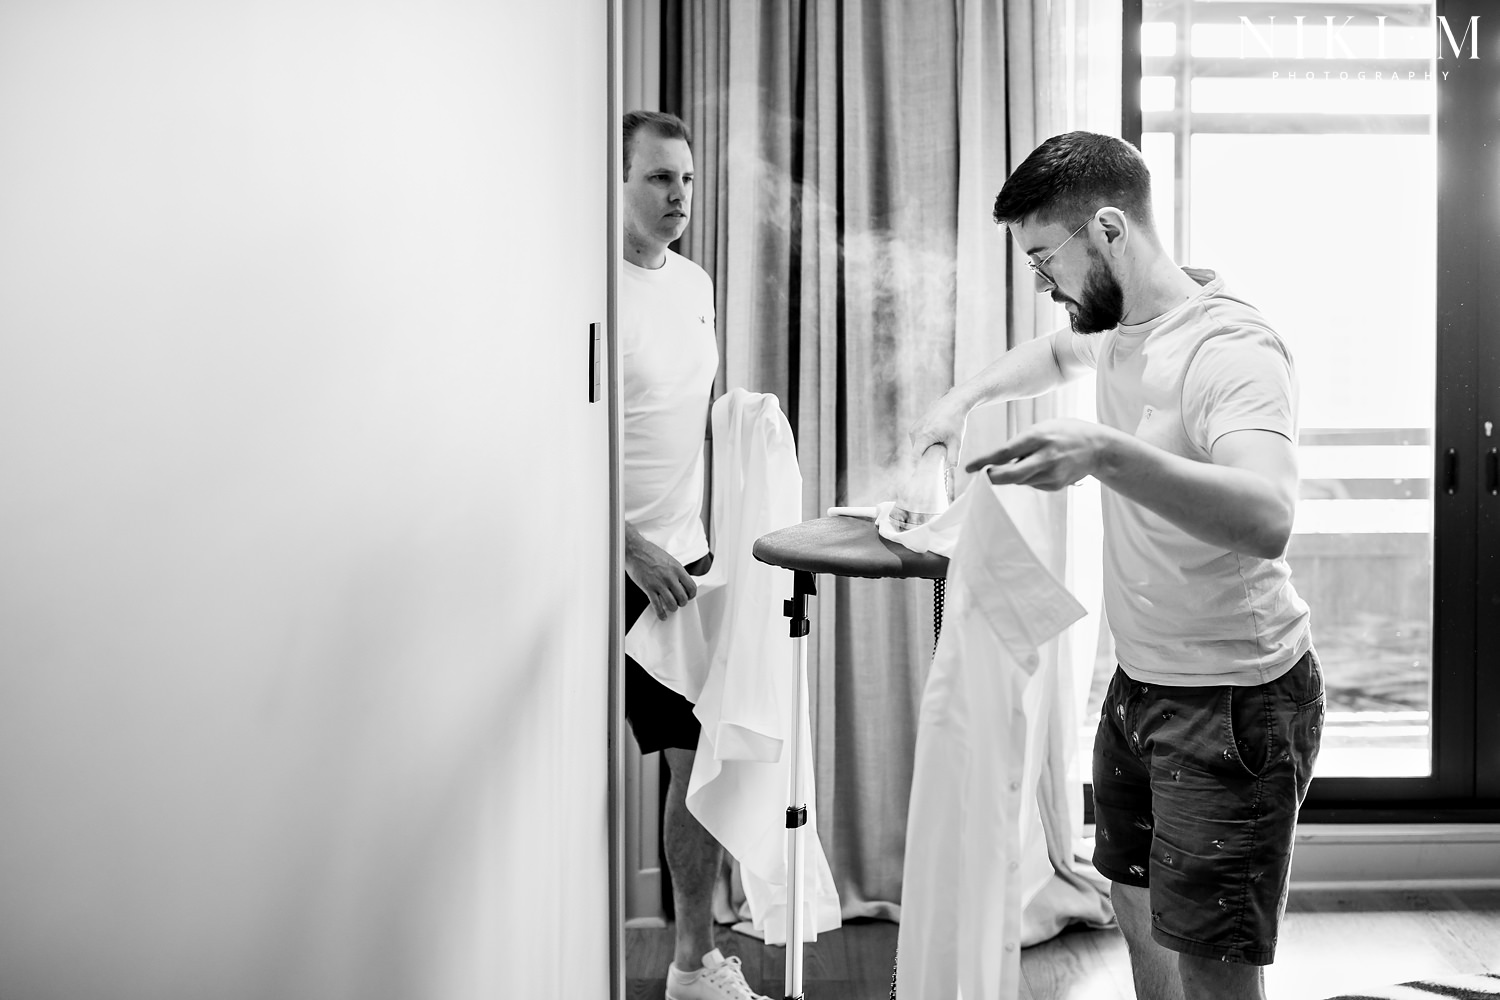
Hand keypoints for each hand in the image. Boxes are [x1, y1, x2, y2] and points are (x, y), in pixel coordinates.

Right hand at [625, 529, 697, 619]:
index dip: (691, 595)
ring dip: (672, 608)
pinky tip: (662, 615)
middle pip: (683, 598)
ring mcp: (659, 583)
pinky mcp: (648, 588)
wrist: (635, 550)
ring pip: (672, 604)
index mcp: (677, 569)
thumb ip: (676, 572)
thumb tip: (681, 582)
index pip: (691, 587)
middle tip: (678, 602)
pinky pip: (657, 606)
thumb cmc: (650, 553)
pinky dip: (661, 613)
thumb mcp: (670, 560)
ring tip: (670, 607)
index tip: (688, 597)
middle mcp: (670, 577)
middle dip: (682, 603)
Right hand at [908, 389, 969, 463]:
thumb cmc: (955, 422)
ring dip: (926, 449)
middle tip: (940, 453)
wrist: (953, 403)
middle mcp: (915, 432)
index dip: (919, 466)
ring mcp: (913, 428)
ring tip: (940, 442)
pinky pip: (918, 440)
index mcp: (924, 436)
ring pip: (917, 447)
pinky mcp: (914, 426)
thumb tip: (947, 469)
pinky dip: (925, 442)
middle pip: (917, 453)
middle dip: (927, 456)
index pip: (915, 457)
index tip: (924, 473)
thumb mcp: (957, 442)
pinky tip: (936, 437)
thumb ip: (953, 458)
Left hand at [963, 418, 1109, 491]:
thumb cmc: (1063, 433)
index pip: (1004, 452)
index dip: (984, 462)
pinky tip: (1041, 466)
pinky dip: (1029, 477)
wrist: (1097, 447)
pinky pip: (1031, 484)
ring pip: (1019, 480)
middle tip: (983, 475)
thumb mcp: (1042, 428)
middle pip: (1010, 476)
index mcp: (1038, 437)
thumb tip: (996, 463)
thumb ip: (1020, 444)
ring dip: (1013, 474)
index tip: (969, 468)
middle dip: (993, 478)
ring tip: (1028, 459)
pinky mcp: (1055, 486)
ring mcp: (1051, 474)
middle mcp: (1045, 458)